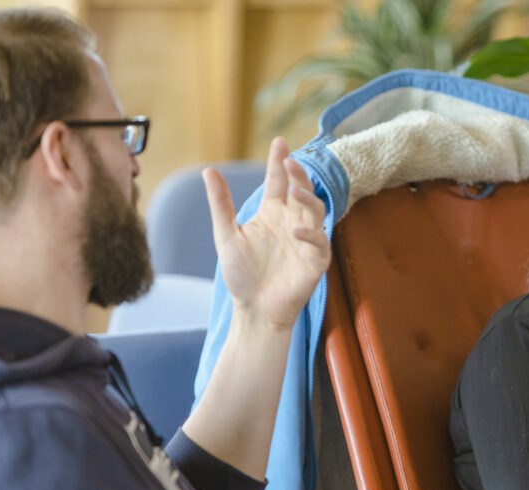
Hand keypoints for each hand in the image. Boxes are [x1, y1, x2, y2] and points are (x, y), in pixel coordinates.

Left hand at [202, 137, 328, 327]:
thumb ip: (221, 204)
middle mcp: (292, 222)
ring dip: (308, 198)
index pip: (278, 181)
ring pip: (316, 211)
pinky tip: (296, 232)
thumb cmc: (241, 275)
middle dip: (298, 174)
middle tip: (289, 161)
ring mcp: (307, 240)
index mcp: (273, 213)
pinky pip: (320, 242)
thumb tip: (208, 170)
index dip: (279, 161)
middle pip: (301, 190)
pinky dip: (311, 235)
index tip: (279, 142)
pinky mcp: (316, 260)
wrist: (254, 309)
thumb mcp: (226, 235)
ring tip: (294, 190)